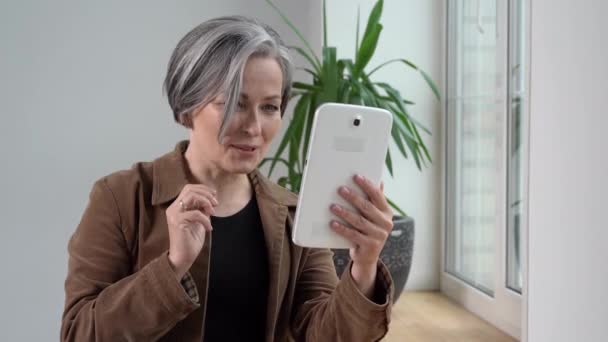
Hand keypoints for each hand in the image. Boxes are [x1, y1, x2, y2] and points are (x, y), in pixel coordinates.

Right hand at [166, 184, 217, 279]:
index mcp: (177, 206)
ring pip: (191, 196)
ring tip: (213, 213)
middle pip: (190, 189)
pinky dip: (205, 219)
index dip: (203, 189)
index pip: (189, 189)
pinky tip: (209, 228)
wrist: (183, 257)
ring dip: (206, 202)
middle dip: (206, 194)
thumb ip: (202, 210)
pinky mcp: (177, 222)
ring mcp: (174, 214)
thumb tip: (211, 201)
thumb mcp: (199, 221)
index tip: (214, 195)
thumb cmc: (191, 241)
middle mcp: (173, 208)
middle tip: (216, 204)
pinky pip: (195, 213)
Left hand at [329, 175, 392, 295]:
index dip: (367, 185)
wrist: (368, 256)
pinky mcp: (370, 246)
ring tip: (333, 206)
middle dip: (353, 197)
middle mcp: (386, 223)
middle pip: (367, 207)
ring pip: (359, 221)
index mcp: (387, 212)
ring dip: (345, 213)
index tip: (356, 176)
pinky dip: (342, 229)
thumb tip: (379, 180)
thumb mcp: (373, 215)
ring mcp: (379, 236)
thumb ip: (375, 199)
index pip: (378, 196)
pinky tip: (332, 223)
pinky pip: (354, 235)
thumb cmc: (368, 229)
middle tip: (341, 189)